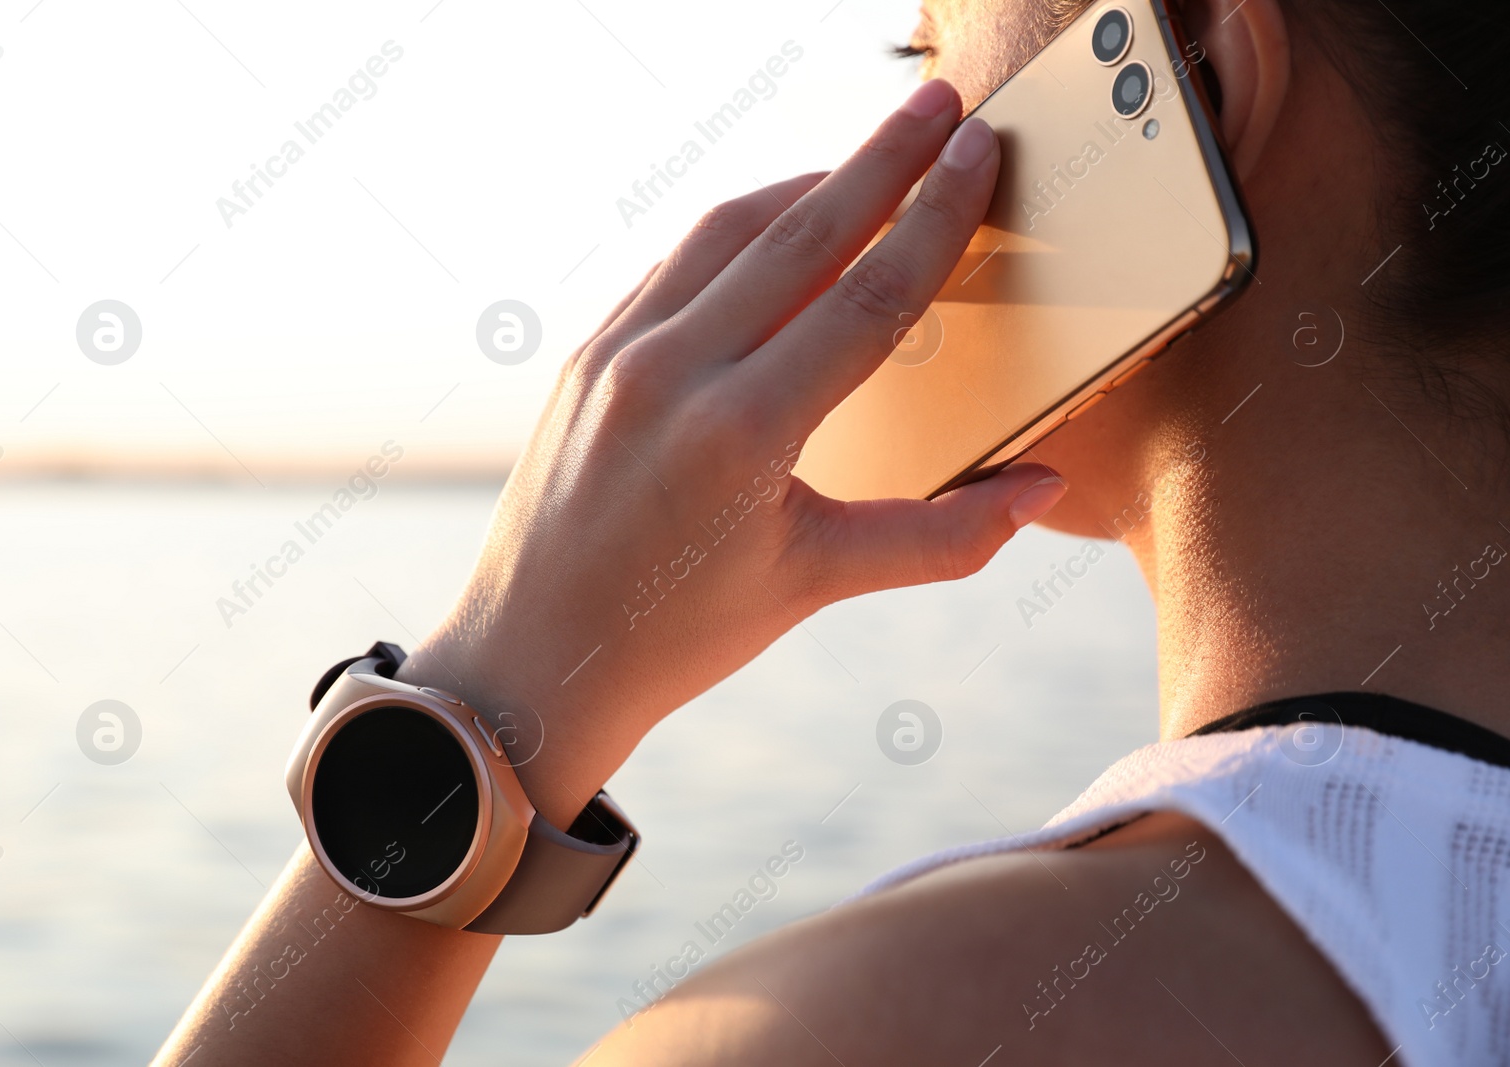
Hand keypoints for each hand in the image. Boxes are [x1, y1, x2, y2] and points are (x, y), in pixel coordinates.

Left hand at [398, 79, 1065, 821]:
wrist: (536, 660)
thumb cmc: (676, 635)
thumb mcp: (813, 584)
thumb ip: (938, 537)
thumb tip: (1037, 489)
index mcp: (741, 431)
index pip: (866, 296)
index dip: (935, 219)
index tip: (978, 155)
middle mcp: (673, 370)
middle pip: (801, 232)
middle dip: (882, 159)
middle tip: (940, 102)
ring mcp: (618, 354)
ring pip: (726, 231)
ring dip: (806, 184)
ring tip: (869, 158)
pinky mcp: (587, 355)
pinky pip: (673, 265)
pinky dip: (734, 231)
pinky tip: (775, 226)